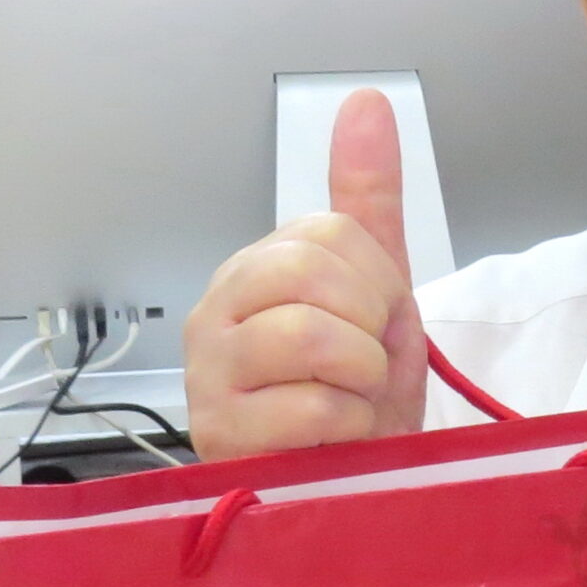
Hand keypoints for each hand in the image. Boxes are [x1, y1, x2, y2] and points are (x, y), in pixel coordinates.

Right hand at [183, 88, 427, 460]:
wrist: (357, 485)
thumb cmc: (358, 394)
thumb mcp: (376, 290)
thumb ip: (367, 198)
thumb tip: (366, 101)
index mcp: (252, 271)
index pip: (328, 235)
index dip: (378, 284)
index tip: (377, 325)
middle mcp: (215, 315)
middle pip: (311, 273)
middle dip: (370, 327)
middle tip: (367, 366)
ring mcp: (208, 377)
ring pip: (311, 336)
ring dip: (362, 378)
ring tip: (352, 402)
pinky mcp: (221, 438)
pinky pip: (313, 408)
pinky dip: (351, 427)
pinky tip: (338, 441)